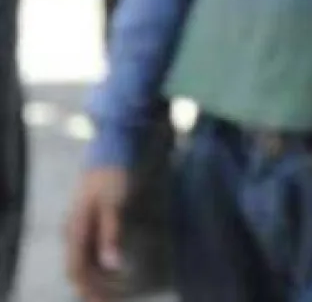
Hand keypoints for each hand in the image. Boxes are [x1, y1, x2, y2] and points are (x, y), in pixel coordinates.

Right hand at [65, 166, 129, 301]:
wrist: (110, 150)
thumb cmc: (112, 176)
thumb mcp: (113, 205)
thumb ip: (111, 234)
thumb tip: (112, 266)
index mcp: (76, 230)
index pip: (77, 270)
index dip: (89, 290)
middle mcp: (72, 231)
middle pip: (78, 269)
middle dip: (92, 288)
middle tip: (110, 301)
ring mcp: (78, 226)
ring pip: (82, 261)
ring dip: (95, 278)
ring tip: (113, 292)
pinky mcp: (88, 221)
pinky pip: (88, 250)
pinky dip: (99, 264)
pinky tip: (112, 269)